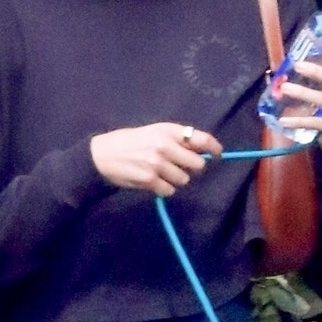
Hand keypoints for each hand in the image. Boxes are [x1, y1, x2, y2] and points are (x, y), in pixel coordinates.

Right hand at [89, 122, 222, 194]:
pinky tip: (152, 180)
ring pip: (184, 180)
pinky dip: (163, 188)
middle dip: (191, 168)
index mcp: (168, 131)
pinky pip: (169, 190)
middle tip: (178, 166)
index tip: (218, 155)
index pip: (202, 139)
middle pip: (197, 165)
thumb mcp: (154, 132)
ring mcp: (158, 164)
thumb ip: (177, 139)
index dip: (214, 148)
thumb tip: (203, 150)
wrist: (102, 155)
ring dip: (175, 179)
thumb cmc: (130, 141)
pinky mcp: (150, 180)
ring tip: (159, 172)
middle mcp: (165, 146)